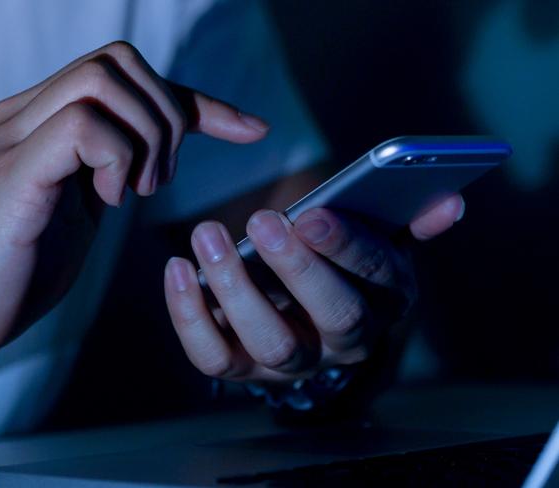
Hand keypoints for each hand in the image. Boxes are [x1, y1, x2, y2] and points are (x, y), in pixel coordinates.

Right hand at [0, 41, 267, 385]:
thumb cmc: (6, 272)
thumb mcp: (75, 214)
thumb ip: (104, 177)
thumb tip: (146, 161)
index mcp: (43, 124)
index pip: (131, 80)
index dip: (201, 102)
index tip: (252, 130)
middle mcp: (25, 116)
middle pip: (120, 61)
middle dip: (169, 115)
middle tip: (158, 180)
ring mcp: (14, 140)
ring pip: (103, 79)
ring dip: (146, 136)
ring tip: (134, 191)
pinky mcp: (10, 176)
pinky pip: (82, 126)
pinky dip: (116, 158)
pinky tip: (106, 200)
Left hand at [164, 194, 463, 383]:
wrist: (311, 319)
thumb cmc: (342, 268)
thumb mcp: (380, 242)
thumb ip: (408, 222)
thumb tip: (450, 202)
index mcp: (383, 299)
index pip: (375, 275)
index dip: (345, 245)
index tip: (312, 214)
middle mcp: (343, 340)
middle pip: (331, 314)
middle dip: (296, 268)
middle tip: (261, 221)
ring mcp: (291, 360)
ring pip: (268, 340)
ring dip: (233, 288)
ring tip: (205, 235)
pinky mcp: (243, 368)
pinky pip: (213, 357)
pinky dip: (189, 316)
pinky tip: (177, 268)